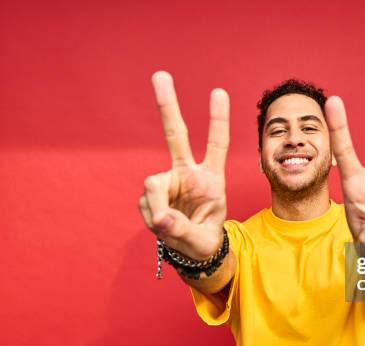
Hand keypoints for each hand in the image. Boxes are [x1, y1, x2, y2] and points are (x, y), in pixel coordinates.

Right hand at [138, 71, 229, 259]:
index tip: (218, 91)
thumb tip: (160, 218)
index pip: (217, 144)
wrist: (192, 251)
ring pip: (152, 184)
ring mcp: (169, 181)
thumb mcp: (203, 240)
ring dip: (157, 207)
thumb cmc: (204, 240)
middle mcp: (188, 173)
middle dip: (167, 106)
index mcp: (211, 179)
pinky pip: (146, 203)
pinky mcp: (154, 193)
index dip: (217, 120)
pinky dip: (151, 217)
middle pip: (176, 135)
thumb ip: (183, 230)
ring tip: (168, 227)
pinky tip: (162, 225)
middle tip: (160, 75)